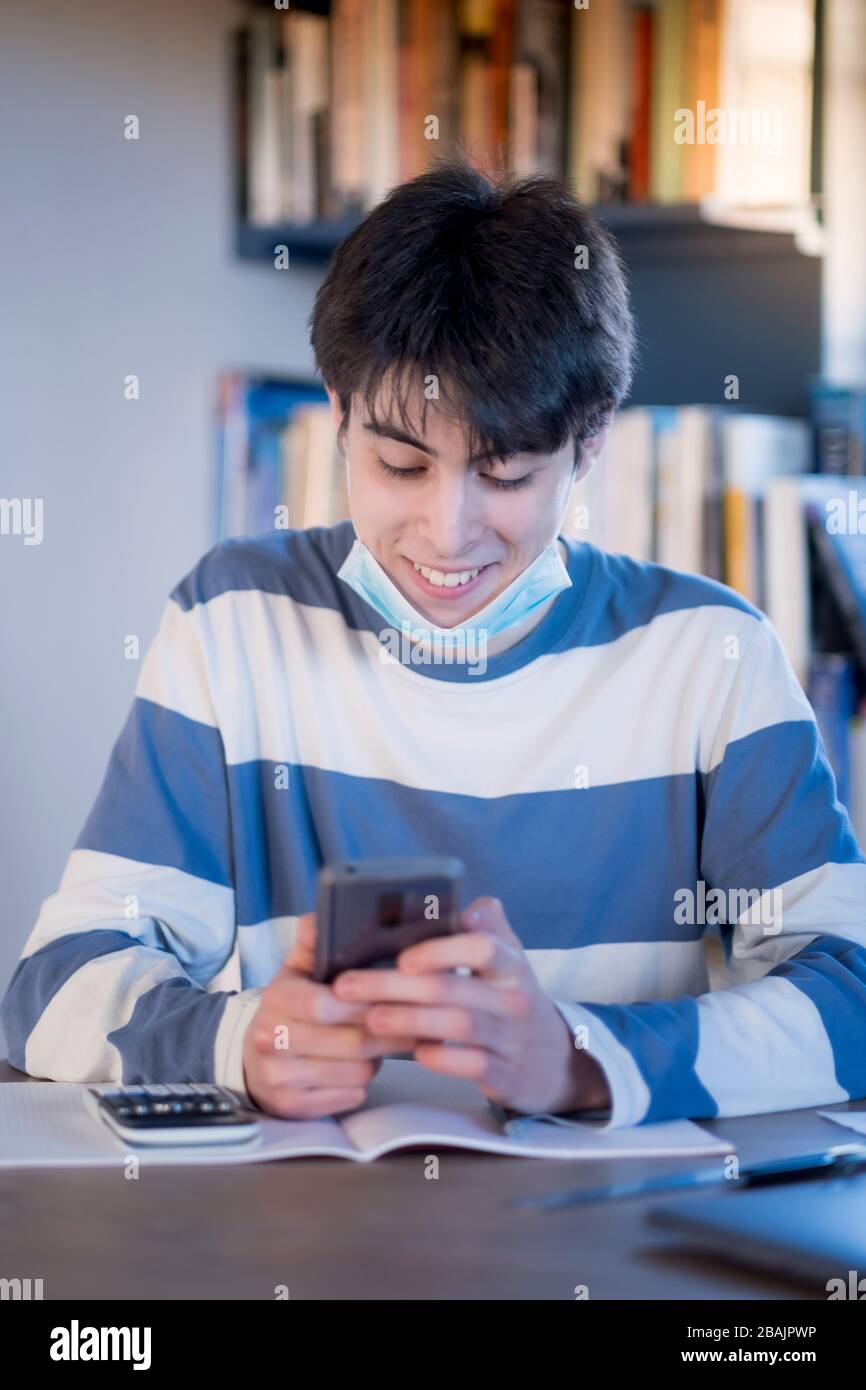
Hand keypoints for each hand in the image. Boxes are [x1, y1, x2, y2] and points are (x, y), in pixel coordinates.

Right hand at [242, 913, 415, 1117]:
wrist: (254, 1057)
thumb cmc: (290, 1008)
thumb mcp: (296, 970)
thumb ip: (314, 943)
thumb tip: (319, 917)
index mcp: (277, 999)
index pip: (327, 1004)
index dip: (368, 1002)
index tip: (397, 995)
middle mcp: (271, 1040)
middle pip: (352, 1042)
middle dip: (389, 1031)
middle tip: (415, 1021)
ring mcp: (279, 1077)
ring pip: (357, 1071)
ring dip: (380, 1058)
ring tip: (385, 1042)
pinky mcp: (291, 1107)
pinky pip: (349, 1096)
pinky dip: (364, 1082)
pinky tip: (363, 1065)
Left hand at [331, 896, 611, 1115]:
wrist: (554, 1060)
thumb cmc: (512, 998)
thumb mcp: (508, 960)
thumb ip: (488, 928)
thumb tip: (465, 902)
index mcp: (511, 963)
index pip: (482, 946)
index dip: (440, 950)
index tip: (402, 956)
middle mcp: (514, 998)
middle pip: (451, 987)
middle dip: (393, 985)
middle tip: (347, 986)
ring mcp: (510, 1038)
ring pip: (456, 1025)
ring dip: (407, 1020)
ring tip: (368, 1017)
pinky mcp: (503, 1073)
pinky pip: (467, 1065)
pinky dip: (436, 1057)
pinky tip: (409, 1051)